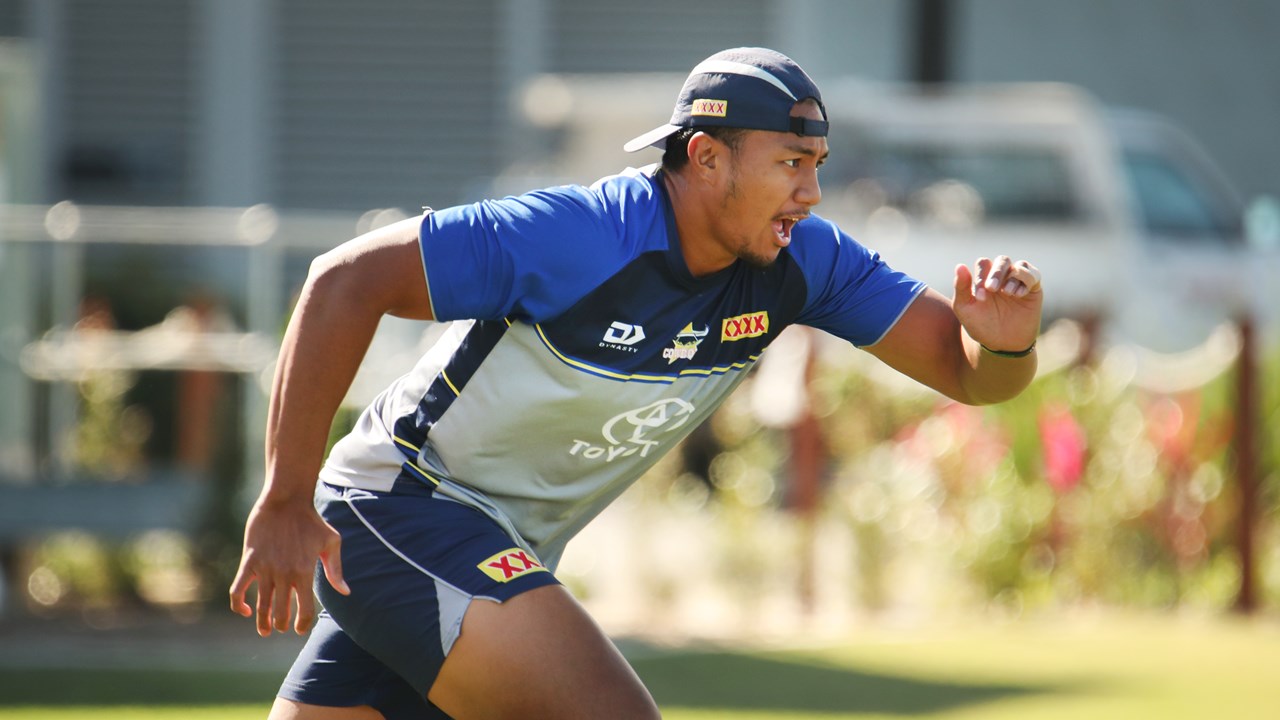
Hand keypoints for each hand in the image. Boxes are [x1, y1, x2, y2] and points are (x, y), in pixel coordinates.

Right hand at [228, 495, 349, 635]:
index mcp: (305, 572)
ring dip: (262, 623)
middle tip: (282, 627)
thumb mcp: (331, 542)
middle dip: (282, 625)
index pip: (305, 610)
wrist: (286, 500)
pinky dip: (238, 605)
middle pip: (281, 612)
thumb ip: (336, 569)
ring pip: (261, 606)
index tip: (299, 629)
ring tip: (264, 631)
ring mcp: (265, 569)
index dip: (302, 624)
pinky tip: (244, 610)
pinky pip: (237, 590)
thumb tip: (345, 592)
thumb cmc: (312, 521)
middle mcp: (285, 574)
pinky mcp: (249, 562)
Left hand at [951, 256, 1042, 351]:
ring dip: (1012, 278)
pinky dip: (1027, 280)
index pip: (983, 264)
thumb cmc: (981, 325)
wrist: (1002, 344)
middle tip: (991, 289)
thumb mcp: (965, 308)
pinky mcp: (1033, 289)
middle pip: (1002, 260)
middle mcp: (1002, 276)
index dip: (980, 276)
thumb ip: (961, 287)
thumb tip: (959, 265)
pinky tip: (1019, 294)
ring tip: (1007, 293)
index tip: (980, 297)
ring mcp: (1018, 281)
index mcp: (984, 278)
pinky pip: (1034, 275)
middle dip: (996, 273)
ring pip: (1019, 265)